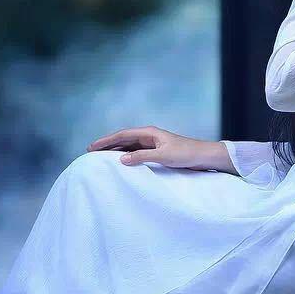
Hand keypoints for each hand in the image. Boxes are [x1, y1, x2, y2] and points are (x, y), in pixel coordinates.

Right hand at [87, 125, 217, 169]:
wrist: (204, 156)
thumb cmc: (186, 154)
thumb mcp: (163, 156)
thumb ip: (142, 157)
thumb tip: (121, 158)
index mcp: (149, 132)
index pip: (122, 134)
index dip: (105, 140)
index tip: (91, 146)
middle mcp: (149, 136)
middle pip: (123, 138)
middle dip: (107, 144)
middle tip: (90, 151)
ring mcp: (153, 143)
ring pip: (129, 145)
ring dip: (115, 150)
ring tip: (100, 156)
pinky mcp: (157, 151)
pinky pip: (136, 152)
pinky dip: (126, 155)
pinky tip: (119, 161)